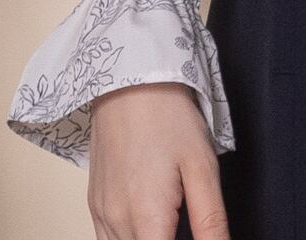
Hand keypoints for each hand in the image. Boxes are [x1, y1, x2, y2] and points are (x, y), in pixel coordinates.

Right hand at [88, 80, 228, 238]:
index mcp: (147, 219)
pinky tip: (151, 222)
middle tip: (186, 219)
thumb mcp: (202, 167)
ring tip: (171, 219)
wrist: (130, 81)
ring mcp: (101, 216)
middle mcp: (117, 224)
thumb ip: (210, 220)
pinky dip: (130, 239)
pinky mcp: (95, 205)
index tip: (198, 233)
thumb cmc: (168, 117)